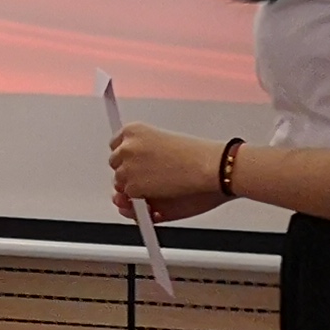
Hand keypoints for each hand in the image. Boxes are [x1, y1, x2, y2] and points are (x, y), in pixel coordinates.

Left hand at [110, 123, 228, 215]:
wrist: (213, 167)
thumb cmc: (198, 157)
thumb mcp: (164, 144)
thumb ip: (142, 152)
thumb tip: (129, 165)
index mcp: (134, 130)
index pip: (117, 145)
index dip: (130, 157)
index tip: (138, 162)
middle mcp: (127, 146)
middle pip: (116, 164)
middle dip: (131, 172)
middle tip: (154, 177)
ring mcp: (127, 166)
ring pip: (121, 183)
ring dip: (137, 187)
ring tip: (162, 185)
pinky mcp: (132, 186)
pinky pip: (130, 198)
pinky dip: (143, 200)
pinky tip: (161, 193)